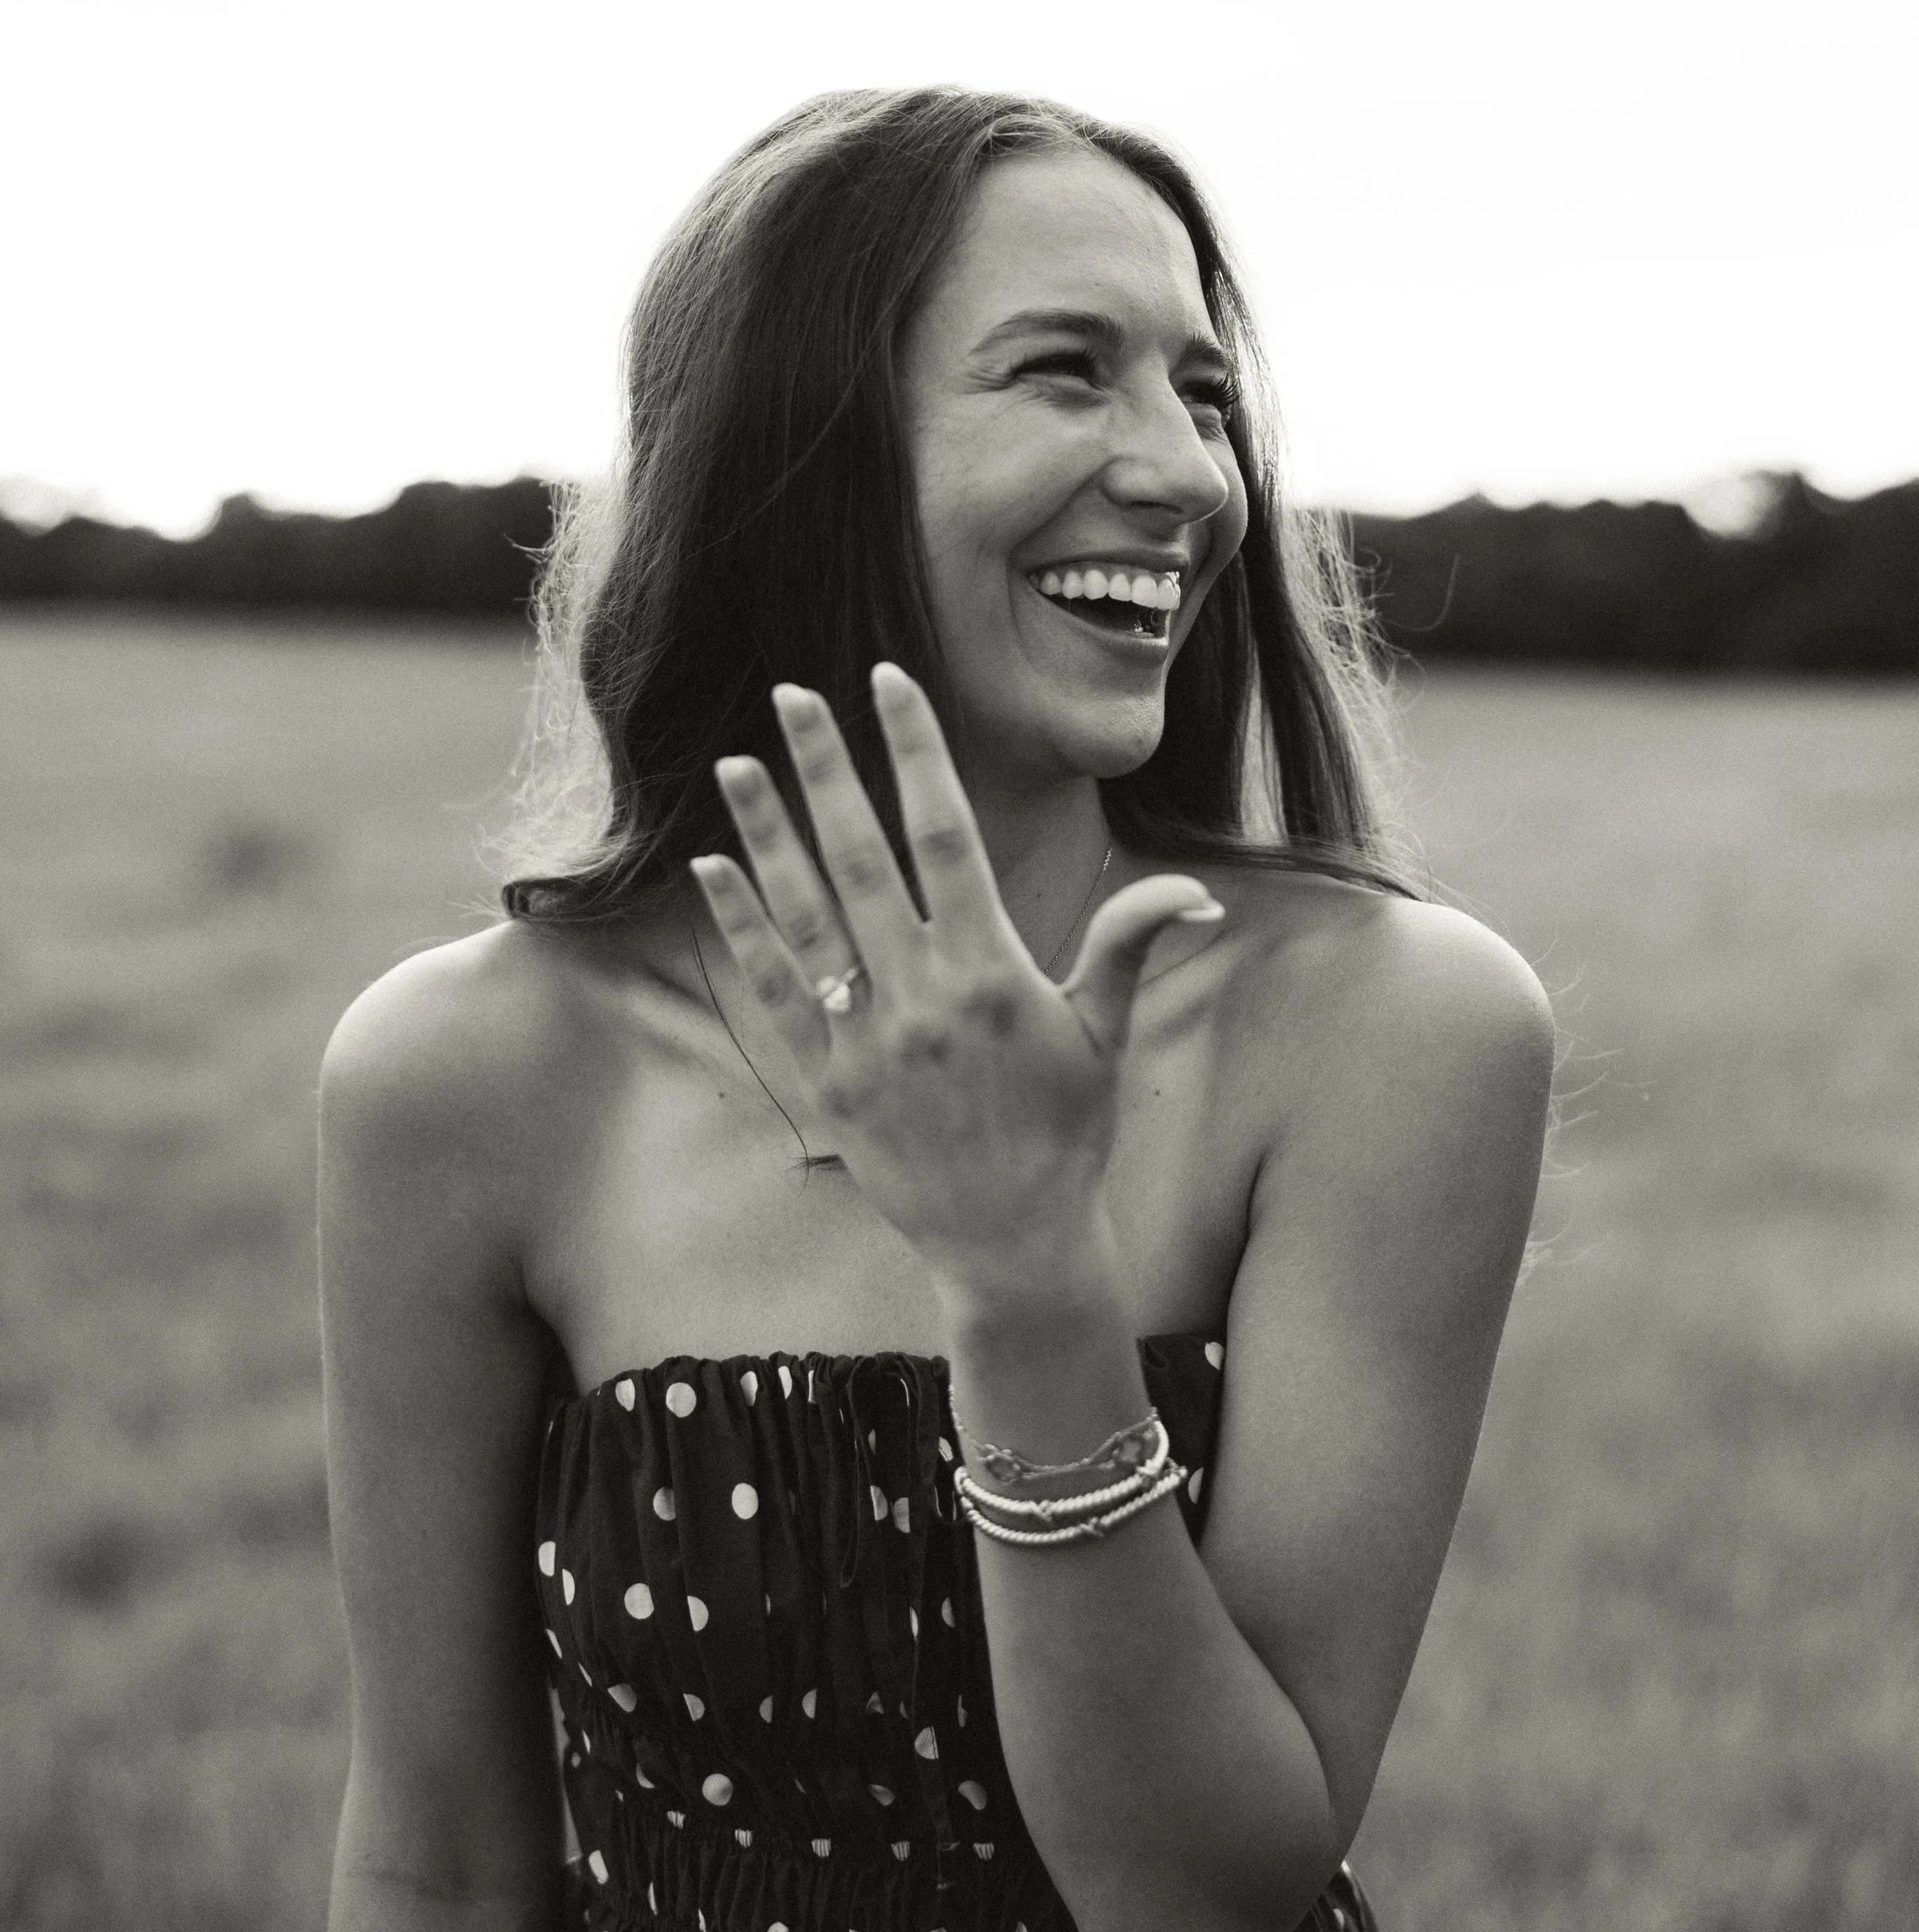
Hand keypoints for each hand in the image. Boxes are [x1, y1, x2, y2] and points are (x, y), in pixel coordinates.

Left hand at [691, 663, 1222, 1312]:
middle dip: (826, 769)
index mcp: (992, 970)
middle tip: (792, 693)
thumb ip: (1129, 947)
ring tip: (736, 764)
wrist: (1012, 1247)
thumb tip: (1192, 890)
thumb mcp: (1105, 1035)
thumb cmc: (1067, 1134)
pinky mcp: (826, 1084)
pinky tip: (713, 871)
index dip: (914, 752)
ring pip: (805, 915)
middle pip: (862, 856)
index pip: (945, 832)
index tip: (888, 684)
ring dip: (768, 835)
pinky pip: (771, 993)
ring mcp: (866, 1040)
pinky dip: (742, 930)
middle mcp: (922, 996)